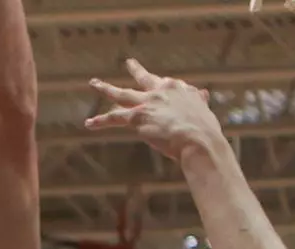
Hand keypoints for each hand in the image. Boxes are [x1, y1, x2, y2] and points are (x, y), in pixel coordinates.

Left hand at [85, 59, 225, 160]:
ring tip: (95, 83)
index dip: (163, 88)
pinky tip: (89, 123)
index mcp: (178, 88)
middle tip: (129, 62)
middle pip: (144, 79)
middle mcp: (160, 90)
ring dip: (106, 88)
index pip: (166, 83)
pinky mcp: (136, 117)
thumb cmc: (205, 130)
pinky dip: (100, 121)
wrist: (198, 139)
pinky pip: (113, 118)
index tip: (162, 86)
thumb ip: (199, 101)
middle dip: (135, 70)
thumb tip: (204, 93)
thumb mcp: (204, 110)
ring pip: (121, 94)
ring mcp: (147, 103)